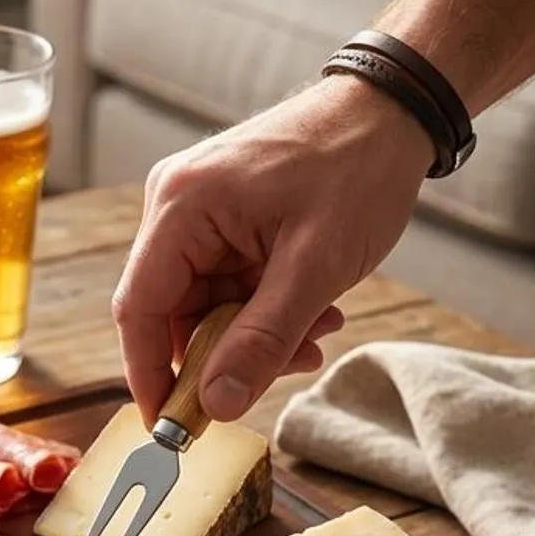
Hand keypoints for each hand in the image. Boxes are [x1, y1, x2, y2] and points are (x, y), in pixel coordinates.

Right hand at [112, 74, 434, 426]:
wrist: (395, 108)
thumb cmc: (358, 167)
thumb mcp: (316, 267)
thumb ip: (262, 341)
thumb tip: (217, 405)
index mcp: (181, 206)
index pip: (139, 309)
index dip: (149, 374)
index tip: (168, 426)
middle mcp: (175, 206)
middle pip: (173, 313)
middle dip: (227, 353)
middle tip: (286, 367)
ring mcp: (198, 211)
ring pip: (206, 305)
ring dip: (257, 333)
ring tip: (318, 330)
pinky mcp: (222, 218)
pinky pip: (227, 285)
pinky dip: (266, 308)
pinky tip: (313, 308)